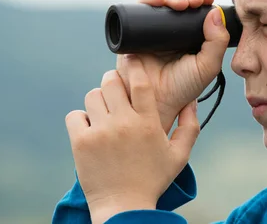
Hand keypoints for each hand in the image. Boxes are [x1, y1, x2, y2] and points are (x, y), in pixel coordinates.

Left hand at [65, 57, 199, 223]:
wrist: (123, 208)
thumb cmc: (153, 180)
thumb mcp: (179, 156)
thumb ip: (190, 126)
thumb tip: (191, 101)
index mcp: (148, 122)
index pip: (140, 82)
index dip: (135, 65)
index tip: (132, 58)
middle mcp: (124, 123)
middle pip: (111, 81)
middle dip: (112, 81)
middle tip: (115, 91)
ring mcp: (101, 132)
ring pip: (92, 95)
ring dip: (98, 100)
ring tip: (104, 113)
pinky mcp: (81, 142)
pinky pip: (75, 115)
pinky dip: (81, 119)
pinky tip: (90, 129)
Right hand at [115, 0, 229, 133]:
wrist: (154, 102)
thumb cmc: (182, 88)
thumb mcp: (207, 66)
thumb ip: (217, 42)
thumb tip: (214, 12)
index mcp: (190, 35)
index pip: (196, 10)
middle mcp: (171, 29)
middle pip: (179, 1)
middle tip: (194, 1)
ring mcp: (152, 29)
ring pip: (162, 2)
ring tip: (179, 3)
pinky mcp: (134, 31)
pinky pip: (140, 9)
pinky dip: (149, 0)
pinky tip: (157, 0)